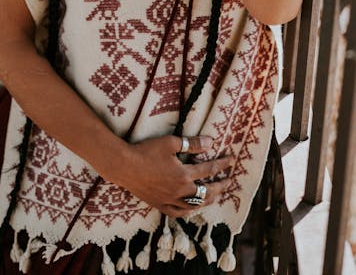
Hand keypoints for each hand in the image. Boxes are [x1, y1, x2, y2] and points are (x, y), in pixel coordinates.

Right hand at [114, 134, 232, 217]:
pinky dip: (188, 211)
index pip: (209, 170)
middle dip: (220, 186)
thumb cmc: (146, 151)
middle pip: (206, 192)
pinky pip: (178, 213)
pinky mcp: (159, 205)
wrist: (124, 166)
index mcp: (184, 175)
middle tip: (229, 182)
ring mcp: (169, 200)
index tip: (231, 159)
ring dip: (208, 200)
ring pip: (194, 205)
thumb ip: (192, 144)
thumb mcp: (171, 142)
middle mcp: (180, 191)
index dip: (222, 164)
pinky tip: (192, 208)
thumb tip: (210, 142)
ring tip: (216, 196)